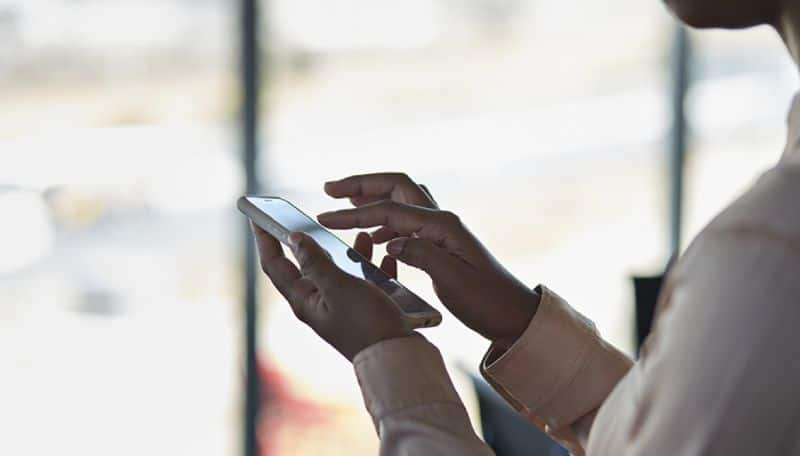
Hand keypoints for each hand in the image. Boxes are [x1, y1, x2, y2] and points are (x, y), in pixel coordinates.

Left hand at [251, 223, 411, 360]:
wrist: (399, 359)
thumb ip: (316, 262)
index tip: (257, 216)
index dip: (264, 239)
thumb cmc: (367, 325)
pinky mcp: (365, 309)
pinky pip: (365, 281)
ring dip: (349, 251)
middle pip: (307, 265)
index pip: (275, 265)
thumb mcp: (339, 287)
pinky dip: (373, 266)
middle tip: (306, 217)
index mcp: (304, 300)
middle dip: (310, 240)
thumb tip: (293, 238)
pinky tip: (385, 257)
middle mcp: (319, 303)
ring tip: (362, 235)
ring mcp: (342, 307)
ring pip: (340, 270)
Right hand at [320, 173, 539, 349]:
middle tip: (330, 189)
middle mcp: (442, 220)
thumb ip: (422, 255)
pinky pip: (407, 220)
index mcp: (442, 226)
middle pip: (396, 186)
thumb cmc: (487, 301)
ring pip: (401, 200)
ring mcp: (442, 229)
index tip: (324, 217)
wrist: (513, 315)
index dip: (354, 213)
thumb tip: (391, 240)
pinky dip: (385, 220)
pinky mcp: (441, 243)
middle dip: (362, 184)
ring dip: (372, 197)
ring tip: (344, 203)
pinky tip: (374, 237)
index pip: (389, 210)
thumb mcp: (453, 281)